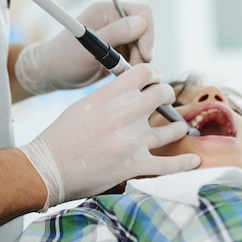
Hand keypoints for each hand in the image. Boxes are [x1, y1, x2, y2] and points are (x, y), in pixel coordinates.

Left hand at [15, 1, 154, 94]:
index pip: (143, 13)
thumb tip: (141, 23)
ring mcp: (118, 36)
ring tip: (122, 75)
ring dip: (139, 62)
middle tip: (132, 70)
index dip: (148, 34)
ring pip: (144, 47)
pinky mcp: (119, 51)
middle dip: (143, 52)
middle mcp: (115, 20)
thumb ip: (115, 34)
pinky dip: (135, 68)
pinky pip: (137, 58)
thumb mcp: (88, 47)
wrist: (51, 74)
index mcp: (107, 10)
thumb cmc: (64, 58)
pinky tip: (122, 77)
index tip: (146, 55)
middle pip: (146, 32)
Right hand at [19, 64, 201, 208]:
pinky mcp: (132, 167)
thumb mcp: (82, 106)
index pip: (142, 72)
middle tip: (165, 100)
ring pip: (170, 129)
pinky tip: (194, 160)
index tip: (154, 79)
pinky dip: (184, 163)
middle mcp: (121, 116)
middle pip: (161, 94)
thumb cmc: (60, 136)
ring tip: (179, 127)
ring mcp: (129, 143)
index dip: (153, 73)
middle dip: (166, 95)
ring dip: (177, 126)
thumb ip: (108, 97)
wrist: (46, 169)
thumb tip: (130, 90)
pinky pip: (167, 166)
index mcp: (106, 97)